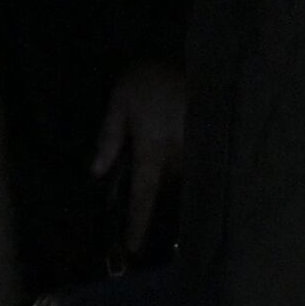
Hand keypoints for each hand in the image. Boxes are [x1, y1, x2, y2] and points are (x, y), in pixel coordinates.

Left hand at [92, 60, 185, 258]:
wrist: (201, 56)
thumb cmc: (154, 79)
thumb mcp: (121, 100)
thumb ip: (109, 136)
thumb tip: (96, 172)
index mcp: (152, 150)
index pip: (143, 195)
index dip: (137, 223)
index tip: (134, 249)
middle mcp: (177, 157)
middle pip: (163, 181)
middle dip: (155, 171)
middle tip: (150, 138)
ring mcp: (196, 150)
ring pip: (179, 170)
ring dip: (170, 159)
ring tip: (166, 130)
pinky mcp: (208, 140)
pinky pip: (192, 157)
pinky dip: (183, 152)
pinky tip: (179, 132)